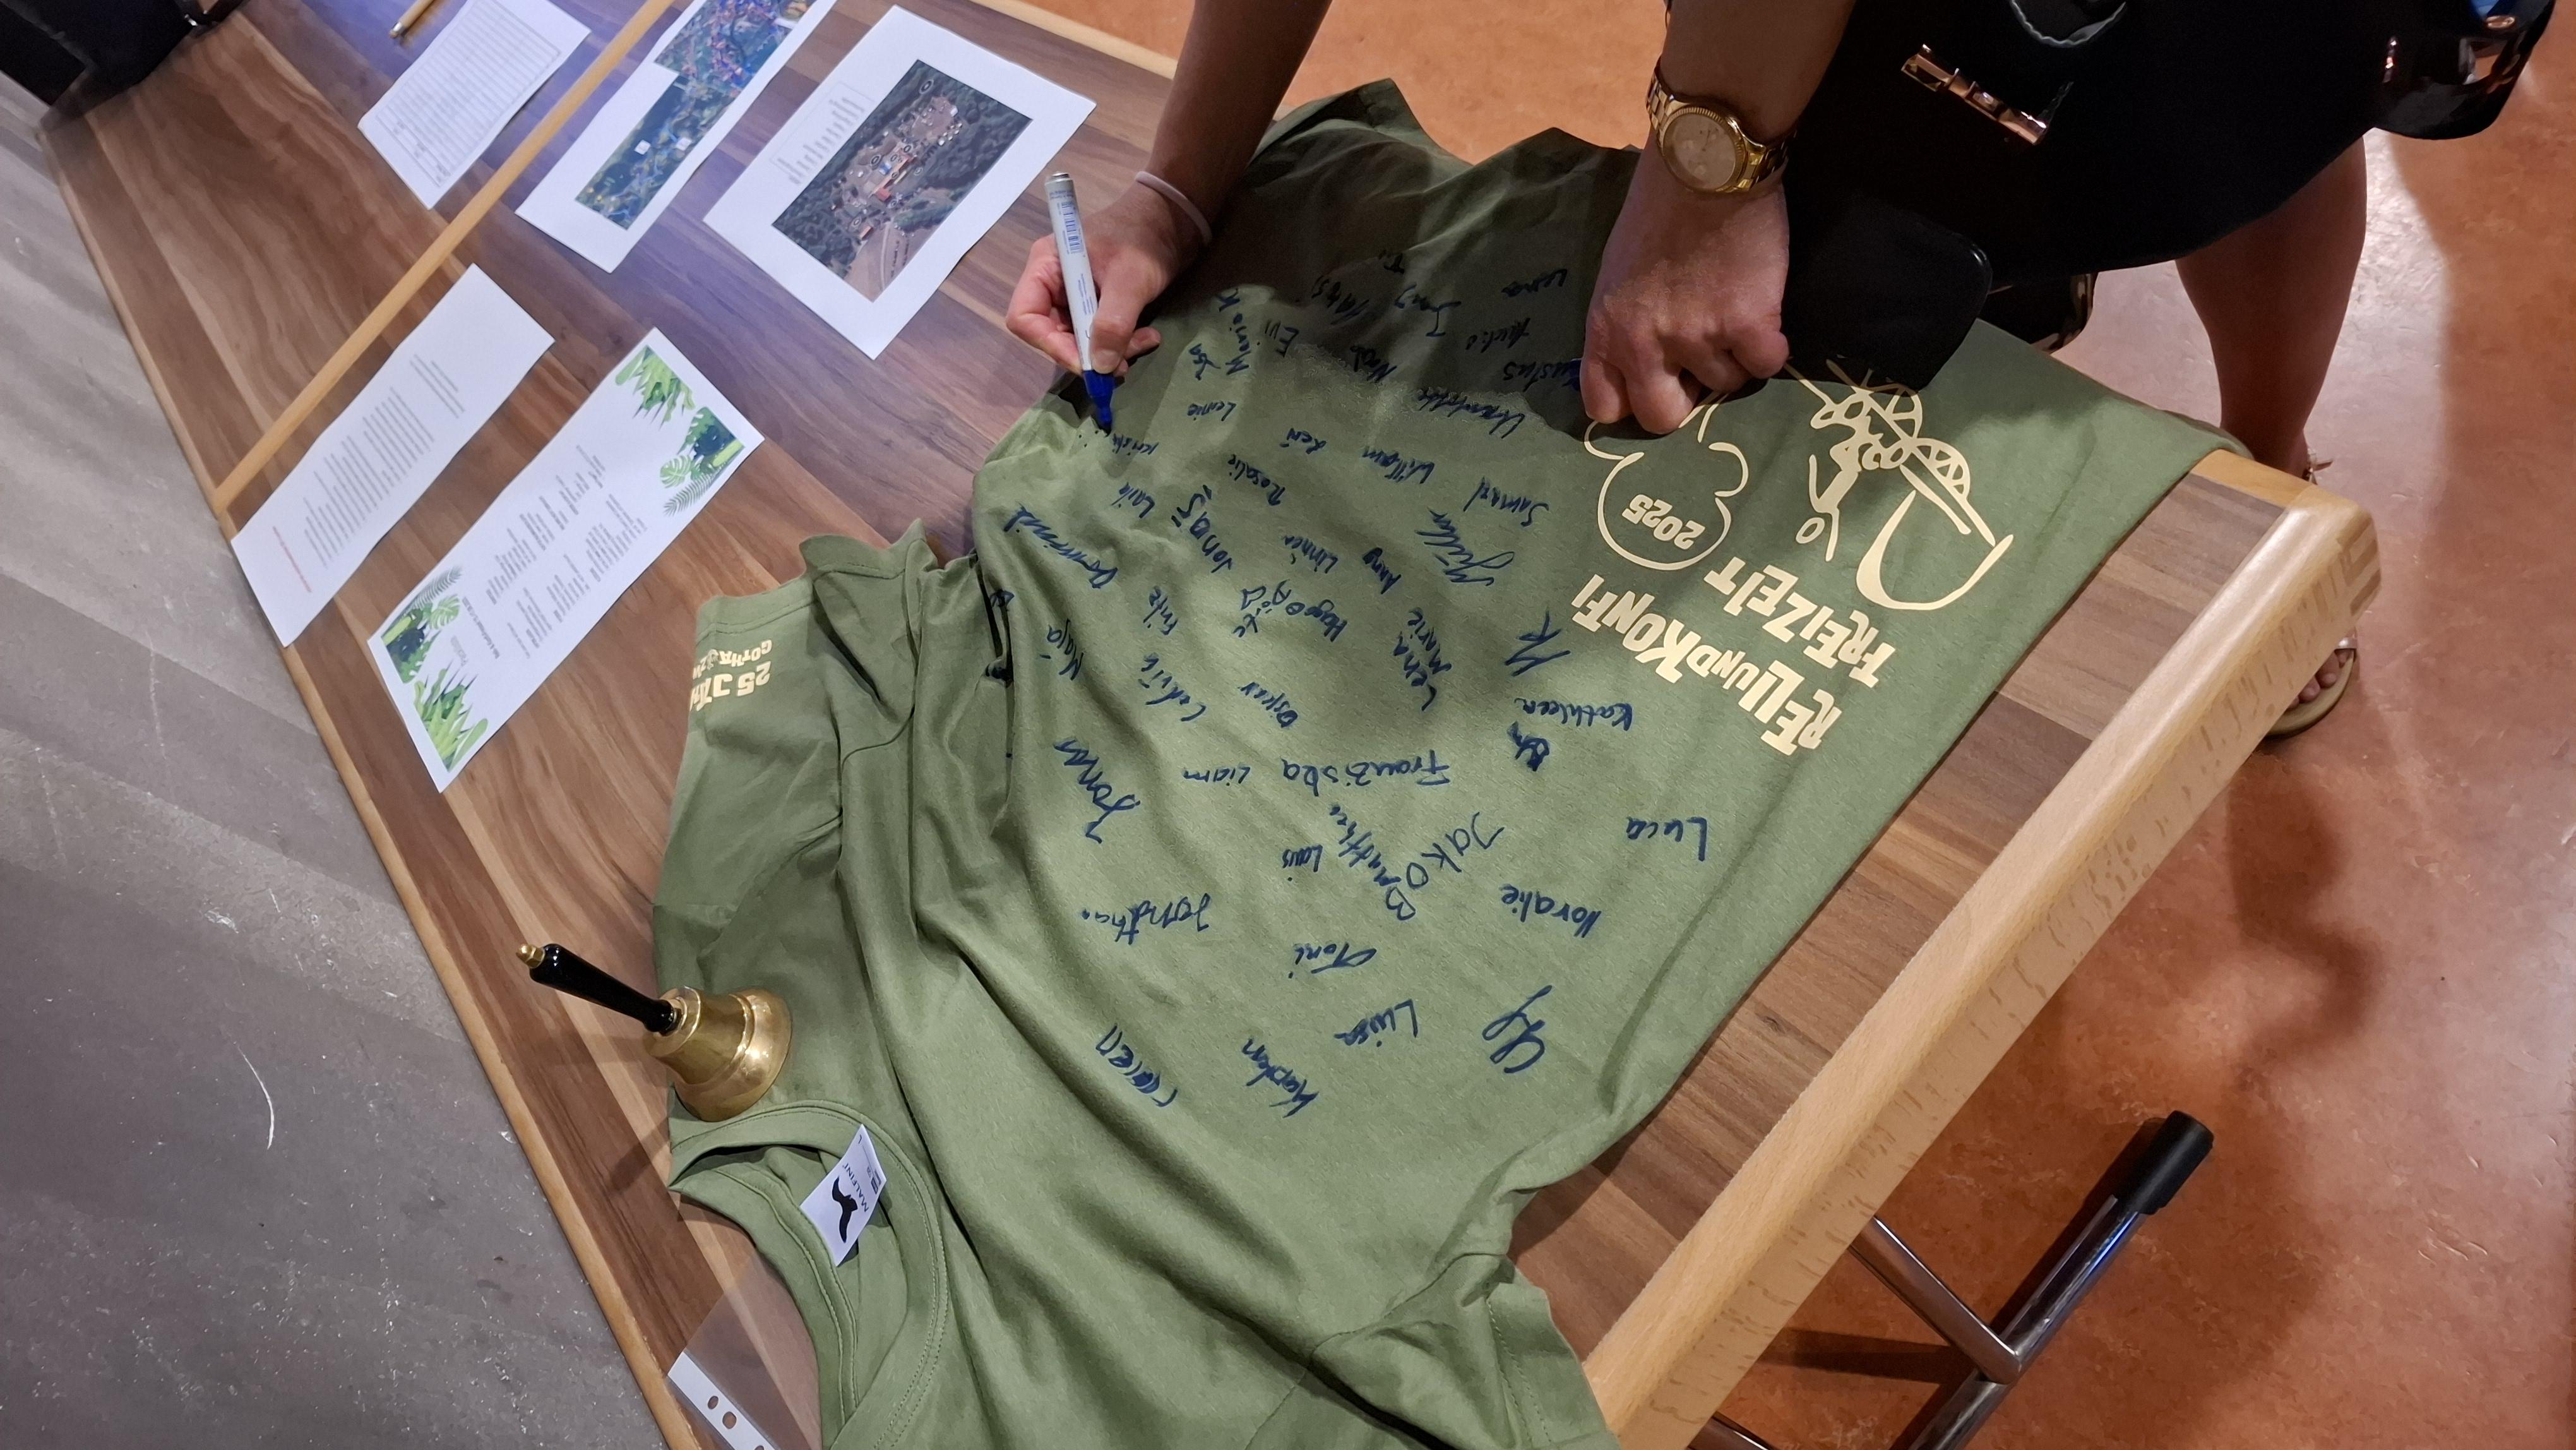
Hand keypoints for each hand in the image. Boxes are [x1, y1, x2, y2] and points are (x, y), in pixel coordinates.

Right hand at [1006, 181, 1200, 376]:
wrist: (1174, 218)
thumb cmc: (1146, 237)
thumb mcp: (1130, 280)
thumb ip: (1112, 322)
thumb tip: (1099, 365)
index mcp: (1046, 267)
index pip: (1025, 317)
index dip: (1050, 345)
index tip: (1087, 363)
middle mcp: (1054, 284)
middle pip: (1052, 335)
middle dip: (1088, 353)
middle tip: (1123, 363)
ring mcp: (1074, 296)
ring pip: (1079, 341)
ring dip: (1110, 351)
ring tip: (1145, 342)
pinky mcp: (1097, 305)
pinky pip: (1099, 336)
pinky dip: (1121, 343)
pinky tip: (1147, 337)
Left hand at [1582, 149, 1790, 433]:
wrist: (1705, 164)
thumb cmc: (1659, 208)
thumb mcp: (1617, 272)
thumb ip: (1624, 322)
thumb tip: (1648, 363)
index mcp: (1605, 329)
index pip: (1604, 407)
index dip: (1634, 400)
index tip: (1657, 382)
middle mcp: (1643, 343)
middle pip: (1662, 418)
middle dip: (1687, 398)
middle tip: (1703, 360)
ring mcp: (1695, 337)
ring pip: (1725, 385)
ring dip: (1734, 355)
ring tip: (1734, 306)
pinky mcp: (1747, 324)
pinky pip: (1766, 364)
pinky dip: (1771, 343)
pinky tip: (1764, 309)